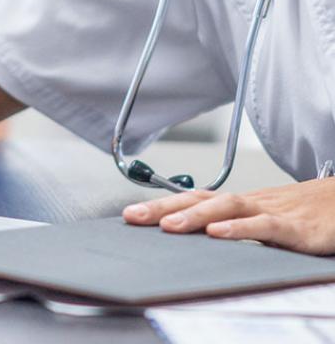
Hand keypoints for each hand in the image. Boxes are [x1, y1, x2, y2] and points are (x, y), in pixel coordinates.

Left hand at [123, 179, 334, 254]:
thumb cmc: (306, 213)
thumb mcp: (266, 219)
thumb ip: (237, 226)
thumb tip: (201, 237)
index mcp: (241, 203)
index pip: (194, 198)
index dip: (161, 204)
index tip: (129, 214)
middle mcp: (250, 202)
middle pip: (201, 198)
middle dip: (164, 207)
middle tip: (133, 217)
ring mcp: (272, 211)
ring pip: (227, 207)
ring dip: (195, 215)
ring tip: (168, 226)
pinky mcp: (295, 227)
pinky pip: (264, 226)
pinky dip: (240, 228)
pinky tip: (219, 234)